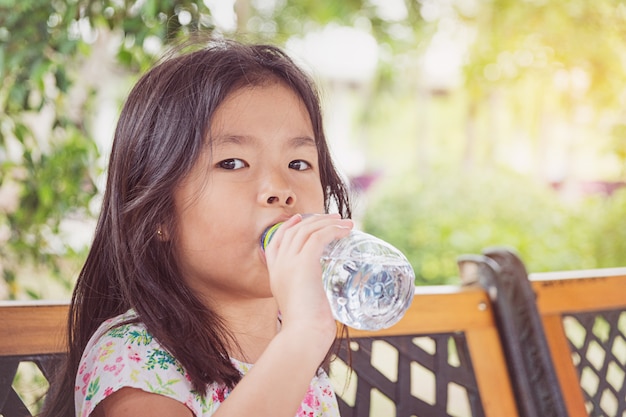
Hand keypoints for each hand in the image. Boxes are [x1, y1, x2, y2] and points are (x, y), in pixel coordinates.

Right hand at [263, 214, 352, 350]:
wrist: (303, 334)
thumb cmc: (306, 327)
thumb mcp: (300, 304)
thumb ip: (306, 293)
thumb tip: (320, 295)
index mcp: (274, 273)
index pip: (276, 240)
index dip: (288, 226)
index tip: (300, 218)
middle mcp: (280, 264)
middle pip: (294, 230)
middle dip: (314, 220)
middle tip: (333, 217)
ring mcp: (290, 262)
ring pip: (308, 230)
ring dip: (328, 222)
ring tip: (345, 222)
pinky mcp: (304, 262)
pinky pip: (320, 236)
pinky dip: (334, 230)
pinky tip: (346, 231)